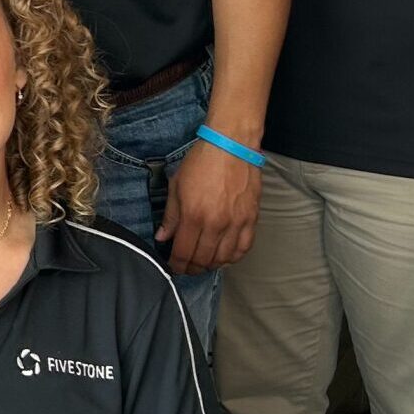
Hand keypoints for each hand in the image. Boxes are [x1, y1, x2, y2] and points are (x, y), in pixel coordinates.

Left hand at [157, 139, 259, 269]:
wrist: (231, 146)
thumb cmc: (201, 162)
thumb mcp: (176, 186)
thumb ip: (170, 216)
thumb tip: (162, 237)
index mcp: (194, 216)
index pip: (183, 253)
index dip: (177, 265)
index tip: (173, 267)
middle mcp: (216, 224)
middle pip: (203, 259)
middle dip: (192, 268)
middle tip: (186, 267)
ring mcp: (236, 223)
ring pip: (224, 258)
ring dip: (211, 265)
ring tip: (203, 263)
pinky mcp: (251, 219)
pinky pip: (244, 248)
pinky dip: (233, 257)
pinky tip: (225, 257)